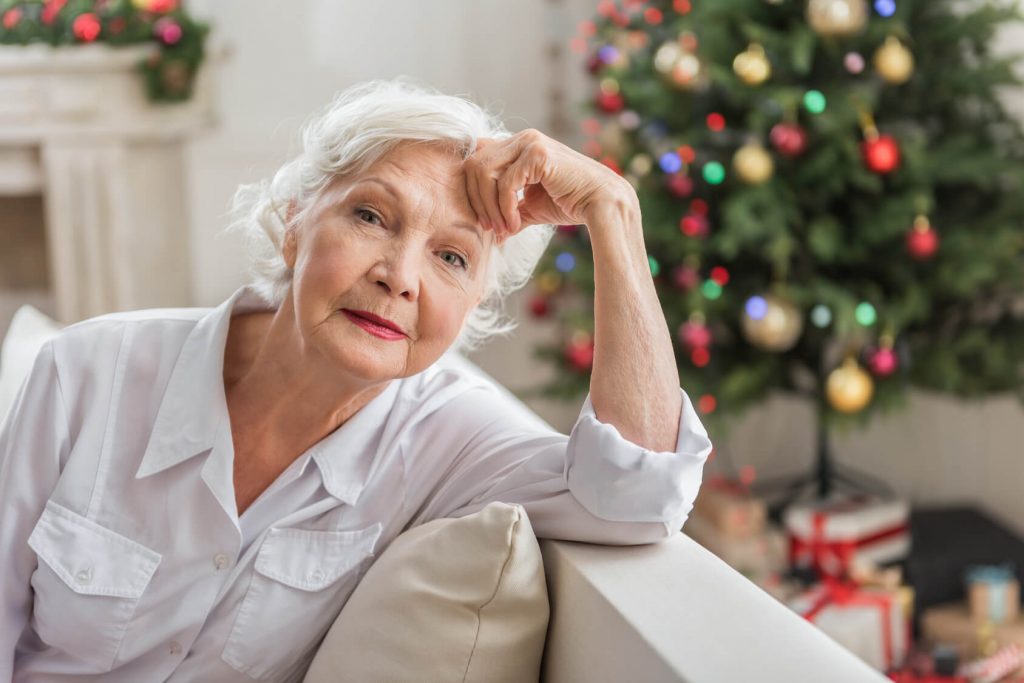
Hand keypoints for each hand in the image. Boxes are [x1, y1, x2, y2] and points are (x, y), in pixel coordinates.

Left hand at [464, 129, 635, 243]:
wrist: (600, 203)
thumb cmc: (570, 203)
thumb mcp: (531, 207)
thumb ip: (509, 212)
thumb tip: (493, 235)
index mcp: (517, 146)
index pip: (477, 158)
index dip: (472, 190)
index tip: (484, 220)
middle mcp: (522, 138)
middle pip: (474, 164)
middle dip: (476, 200)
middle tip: (489, 228)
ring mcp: (529, 142)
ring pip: (484, 171)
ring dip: (489, 206)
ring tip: (503, 229)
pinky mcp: (537, 154)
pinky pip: (505, 183)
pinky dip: (505, 208)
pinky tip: (515, 224)